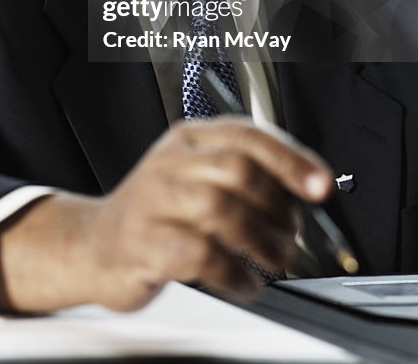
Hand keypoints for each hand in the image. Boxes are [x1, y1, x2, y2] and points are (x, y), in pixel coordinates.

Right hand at [0, 117, 332, 312]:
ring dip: (262, 242)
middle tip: (293, 235)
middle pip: (238, 169)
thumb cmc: (159, 213)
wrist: (95, 245)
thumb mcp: (197, 177)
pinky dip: (235, 274)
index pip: (247, 135)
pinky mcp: (143, 243)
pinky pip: (200, 255)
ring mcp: (152, 201)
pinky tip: (245, 284)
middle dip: (278, 207)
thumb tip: (308, 190)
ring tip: (276, 261)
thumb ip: (247, 176)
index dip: (291, 159)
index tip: (322, 186)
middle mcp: (170, 162)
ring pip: (221, 209)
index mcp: (189, 139)